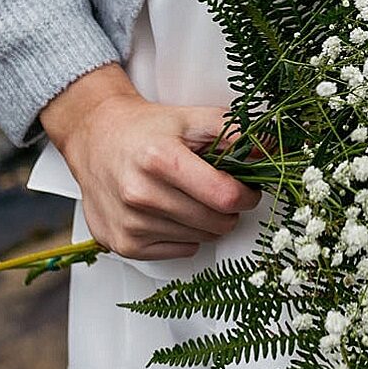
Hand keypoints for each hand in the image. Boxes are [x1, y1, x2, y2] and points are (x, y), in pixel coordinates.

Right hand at [39, 63, 261, 259]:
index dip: (247, 195)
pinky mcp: (122, 244)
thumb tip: (271, 149)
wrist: (96, 138)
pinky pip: (180, 250)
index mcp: (161, 159)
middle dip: (230, 210)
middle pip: (215, 222)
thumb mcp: (191, 118)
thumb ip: (233, 131)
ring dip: (207, 222)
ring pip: (200, 238)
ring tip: (192, 197)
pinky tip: (173, 212)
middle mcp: (140, 194)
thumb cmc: (146, 129)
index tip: (247, 189)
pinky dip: (186, 235)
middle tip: (222, 193)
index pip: (224, 196)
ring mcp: (130, 223)